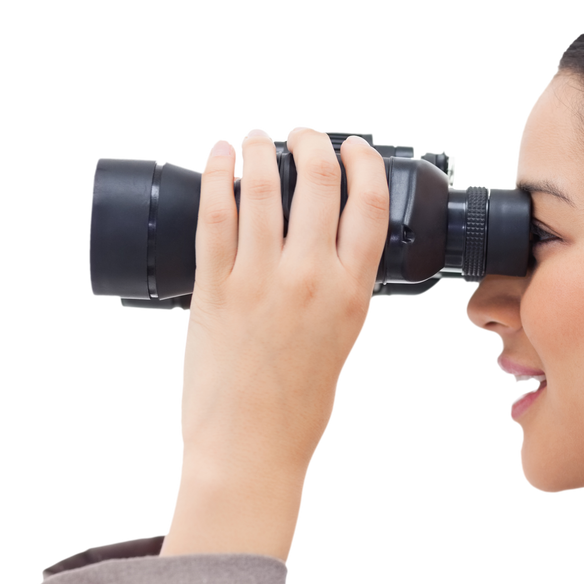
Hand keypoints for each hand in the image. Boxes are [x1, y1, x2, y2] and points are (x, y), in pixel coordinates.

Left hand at [163, 125, 388, 561]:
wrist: (251, 449)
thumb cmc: (298, 408)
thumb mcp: (343, 341)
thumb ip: (340, 293)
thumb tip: (327, 252)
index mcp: (353, 294)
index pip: (369, 205)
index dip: (362, 162)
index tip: (353, 147)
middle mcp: (311, 279)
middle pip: (318, 182)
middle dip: (311, 143)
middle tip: (300, 135)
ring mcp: (260, 281)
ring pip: (263, 188)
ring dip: (261, 150)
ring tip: (257, 138)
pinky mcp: (214, 289)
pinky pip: (216, 215)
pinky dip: (218, 174)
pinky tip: (221, 155)